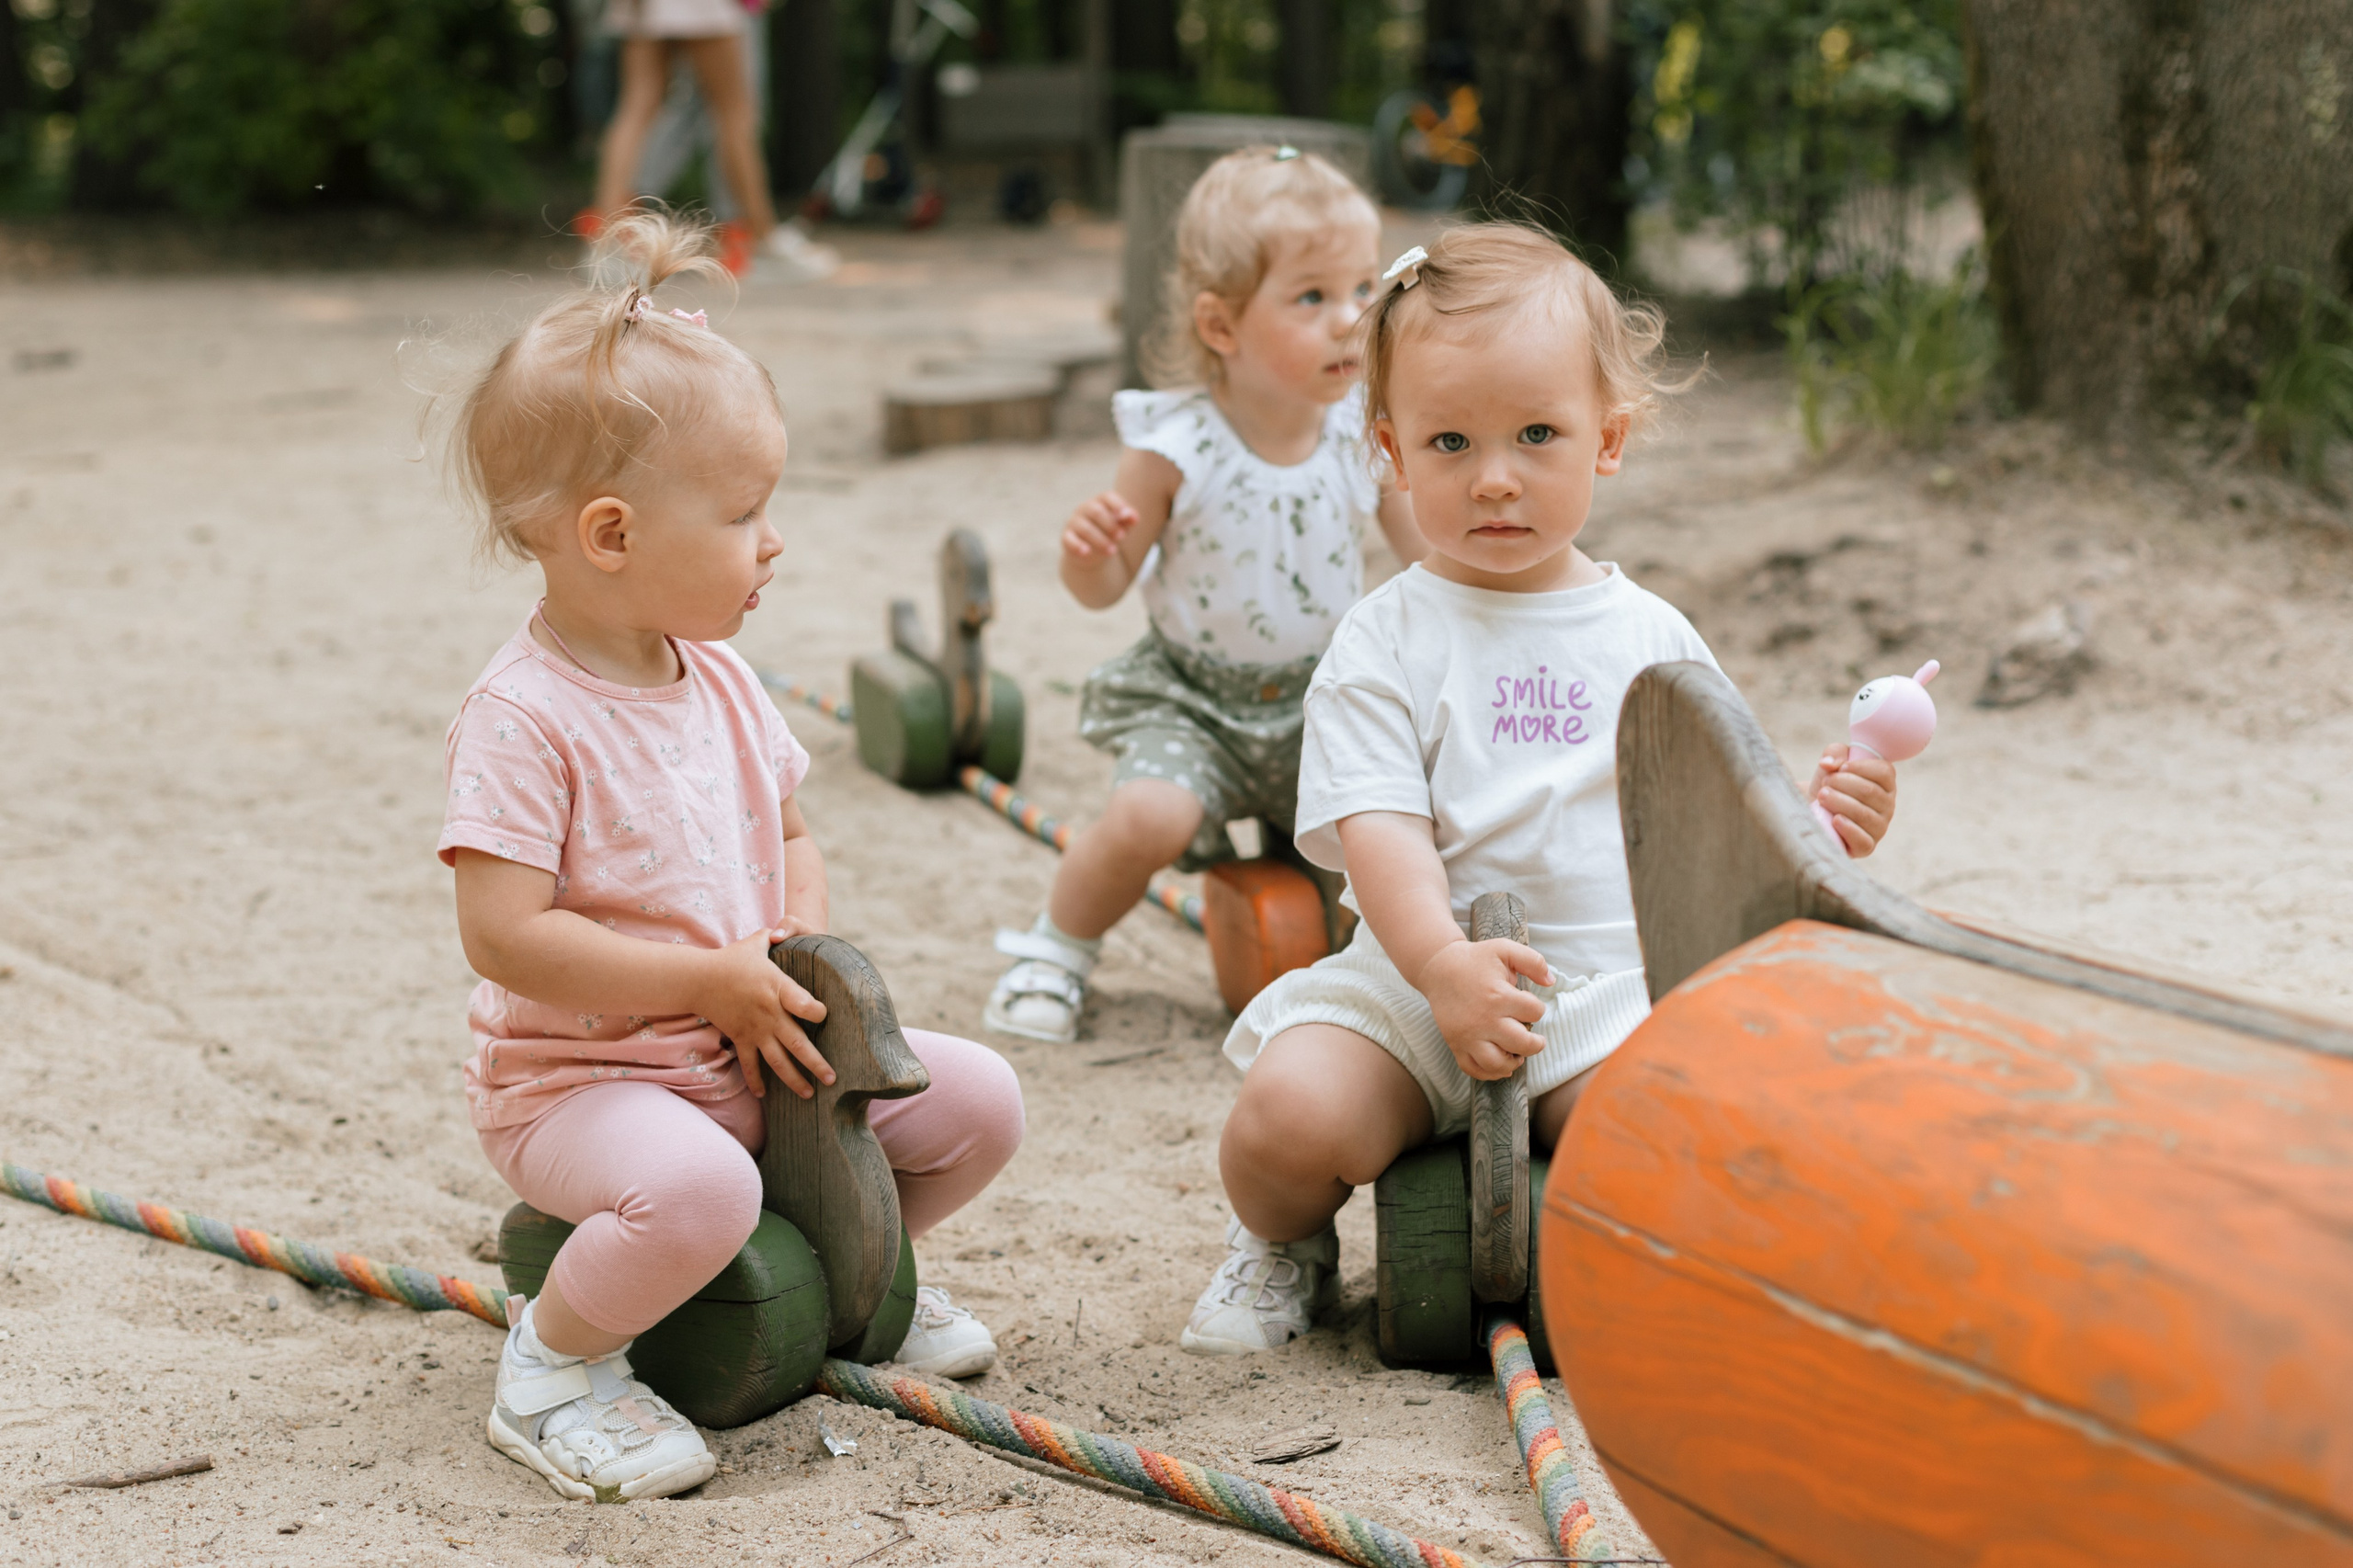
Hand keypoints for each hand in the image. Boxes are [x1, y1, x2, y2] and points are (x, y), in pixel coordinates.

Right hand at [698, 928, 831, 1099]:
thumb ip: (776, 935)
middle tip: (832, 1079)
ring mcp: (755, 1030)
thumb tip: (787, 927)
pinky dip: (755, 1081)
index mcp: (777, 988)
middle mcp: (769, 1014)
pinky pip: (749, 1065)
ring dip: (793, 1080)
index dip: (818, 1012)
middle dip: (816, 1063)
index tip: (825, 1016)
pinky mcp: (741, 1039)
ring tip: (809, 1094)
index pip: (806, 1005)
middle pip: (797, 1043)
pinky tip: (764, 1096)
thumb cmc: (732, 959)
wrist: (699, 979)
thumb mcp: (756, 943)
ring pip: (777, 1061)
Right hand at [1061, 491, 1138, 558]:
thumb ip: (1128, 520)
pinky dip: (1078, 546)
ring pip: (1086, 528)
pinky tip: (1087, 552)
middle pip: (1096, 511)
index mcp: (1100, 502)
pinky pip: (1069, 540)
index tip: (1126, 516)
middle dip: (1111, 525)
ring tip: (1113, 551)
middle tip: (1122, 537)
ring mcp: (1074, 522)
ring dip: (1101, 540)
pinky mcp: (1066, 537)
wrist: (1094, 552)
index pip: (1107, 497)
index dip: (1117, 504)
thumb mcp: (1122, 526)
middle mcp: (1085, 508)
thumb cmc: (1111, 533)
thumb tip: (1133, 516)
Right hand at [1415, 938, 1551, 1081]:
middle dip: (1535, 1043)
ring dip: (1514, 1062)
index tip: (1528, 1005)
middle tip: (1536, 1040)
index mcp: (1499, 996)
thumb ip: (1533, 961)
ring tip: (1517, 1054)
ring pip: (1498, 1064)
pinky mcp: (1455, 1044)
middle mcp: (1484, 1020)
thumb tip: (1551, 981)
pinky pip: (1473, 1069)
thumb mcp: (1505, 948)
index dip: (1537, 1009)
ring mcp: (1468, 1036)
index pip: (1534, 1013)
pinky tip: (1499, 1064)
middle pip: (1522, 1044)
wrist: (1438, 969)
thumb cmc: (1475, 959)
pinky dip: (1489, 1073)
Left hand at [1809, 743, 1897, 857]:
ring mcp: (1879, 827)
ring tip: (1822, 797)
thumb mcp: (1831, 764)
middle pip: (1870, 792)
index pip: (1884, 772)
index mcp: (1885, 783)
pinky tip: (1835, 820)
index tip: (1840, 768)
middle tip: (1825, 785)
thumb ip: (1834, 753)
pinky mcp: (1867, 846)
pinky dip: (1848, 829)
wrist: (1812, 810)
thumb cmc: (1828, 784)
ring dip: (1839, 802)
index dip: (1860, 768)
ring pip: (1864, 814)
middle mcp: (1888, 805)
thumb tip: (1830, 763)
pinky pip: (1863, 840)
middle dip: (1842, 785)